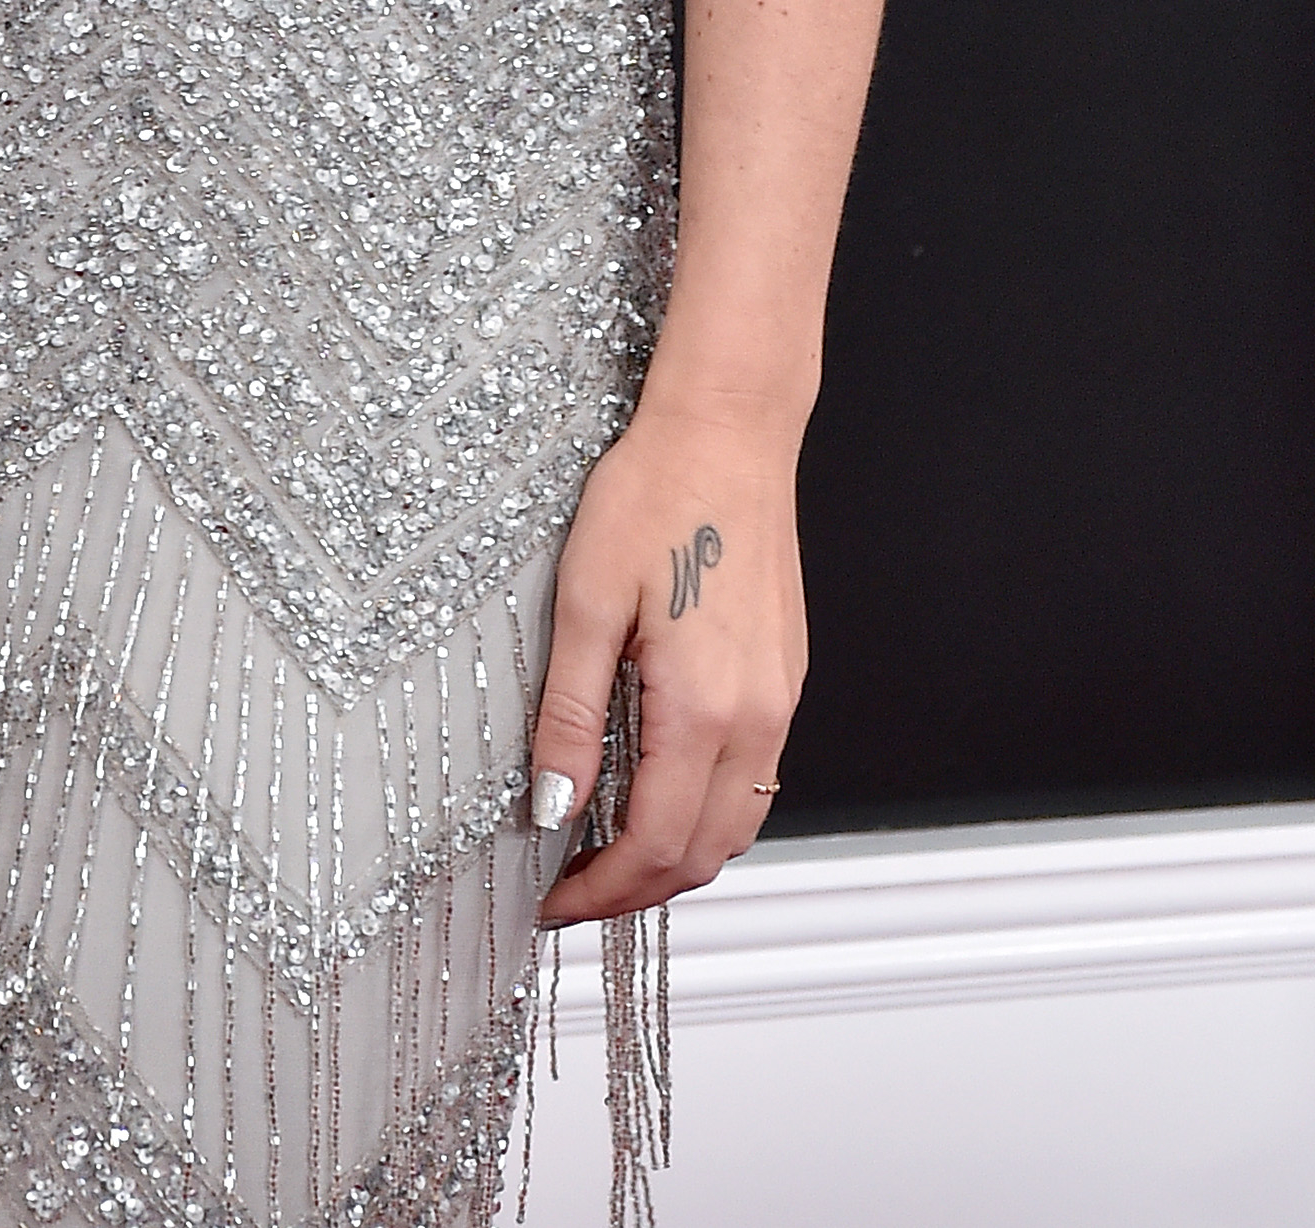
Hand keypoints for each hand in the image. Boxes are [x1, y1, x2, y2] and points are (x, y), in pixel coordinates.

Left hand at [528, 411, 801, 920]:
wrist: (728, 431)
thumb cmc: (653, 495)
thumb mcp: (584, 601)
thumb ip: (568, 714)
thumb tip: (551, 806)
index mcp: (705, 709)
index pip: (653, 846)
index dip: (598, 890)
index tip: (548, 901)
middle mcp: (757, 719)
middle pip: (702, 855)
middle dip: (634, 890)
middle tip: (568, 890)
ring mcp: (780, 700)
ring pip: (736, 825)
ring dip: (674, 857)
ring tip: (603, 851)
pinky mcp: (785, 677)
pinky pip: (754, 779)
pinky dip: (705, 811)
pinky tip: (656, 790)